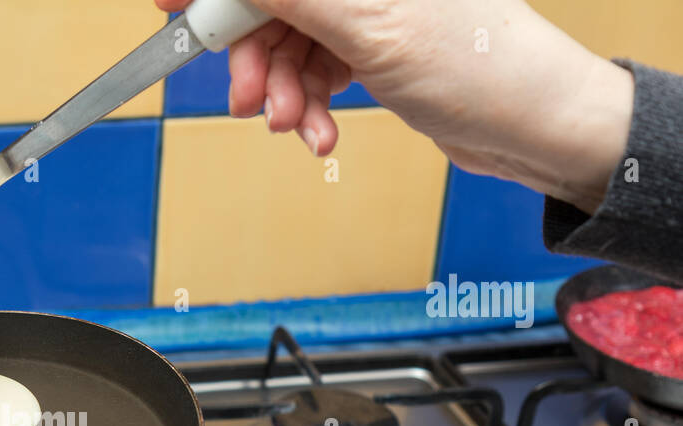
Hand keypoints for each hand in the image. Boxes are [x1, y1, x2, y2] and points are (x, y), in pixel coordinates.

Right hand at [159, 0, 633, 212]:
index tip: (171, 11)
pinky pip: (311, 70)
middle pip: (269, 3)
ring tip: (296, 126)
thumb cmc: (480, 67)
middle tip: (249, 101)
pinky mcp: (372, 46)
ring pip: (285, 43)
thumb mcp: (365, 23)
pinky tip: (320, 131)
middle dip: (252, 57)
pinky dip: (306, 105)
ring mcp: (367, 8)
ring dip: (279, 93)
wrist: (534, 127)